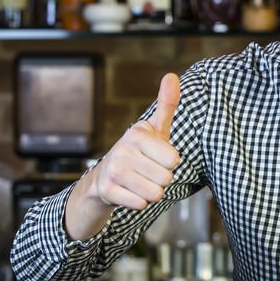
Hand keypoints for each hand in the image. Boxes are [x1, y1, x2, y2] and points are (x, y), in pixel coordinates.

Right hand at [90, 73, 181, 209]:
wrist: (105, 178)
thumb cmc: (139, 152)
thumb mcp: (155, 129)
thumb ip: (167, 104)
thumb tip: (172, 76)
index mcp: (138, 133)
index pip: (174, 159)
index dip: (169, 162)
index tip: (156, 157)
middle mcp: (123, 149)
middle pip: (166, 178)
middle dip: (161, 178)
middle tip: (147, 171)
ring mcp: (113, 171)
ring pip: (155, 193)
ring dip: (151, 192)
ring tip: (139, 181)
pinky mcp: (107, 191)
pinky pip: (141, 204)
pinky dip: (139, 202)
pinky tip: (129, 192)